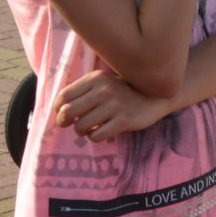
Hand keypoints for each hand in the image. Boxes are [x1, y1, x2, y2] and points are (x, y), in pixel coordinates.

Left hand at [53, 67, 169, 142]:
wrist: (157, 96)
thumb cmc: (125, 90)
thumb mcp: (105, 82)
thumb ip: (84, 90)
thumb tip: (60, 109)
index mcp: (96, 79)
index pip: (64, 95)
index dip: (58, 108)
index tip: (62, 113)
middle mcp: (103, 91)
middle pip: (68, 112)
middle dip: (63, 122)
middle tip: (68, 125)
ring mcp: (114, 106)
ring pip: (81, 126)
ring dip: (80, 131)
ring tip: (88, 129)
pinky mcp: (124, 121)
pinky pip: (96, 136)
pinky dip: (94, 137)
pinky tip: (101, 132)